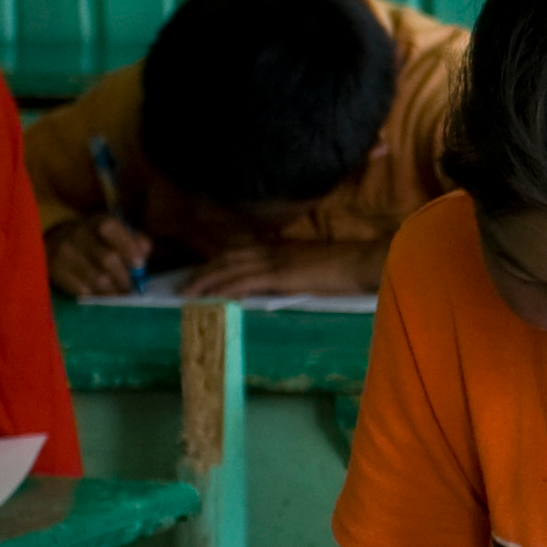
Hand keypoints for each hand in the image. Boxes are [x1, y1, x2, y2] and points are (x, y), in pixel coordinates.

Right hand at [47, 215, 155, 298]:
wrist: (57, 243)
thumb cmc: (99, 241)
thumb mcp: (119, 235)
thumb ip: (136, 242)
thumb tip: (143, 253)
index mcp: (98, 222)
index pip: (110, 227)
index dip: (127, 246)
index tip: (139, 264)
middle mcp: (78, 234)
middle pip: (107, 258)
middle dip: (124, 276)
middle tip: (130, 287)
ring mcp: (63, 253)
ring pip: (97, 279)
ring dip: (113, 290)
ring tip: (117, 292)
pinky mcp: (54, 272)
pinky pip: (82, 291)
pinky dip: (96, 296)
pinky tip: (101, 294)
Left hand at [176, 237, 386, 298]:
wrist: (365, 261)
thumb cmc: (349, 268)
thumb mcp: (315, 269)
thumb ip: (296, 274)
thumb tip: (283, 285)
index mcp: (282, 249)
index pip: (241, 252)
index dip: (218, 262)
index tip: (201, 273)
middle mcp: (274, 251)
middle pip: (229, 257)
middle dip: (204, 270)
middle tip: (181, 285)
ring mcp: (276, 261)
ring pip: (230, 267)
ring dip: (206, 279)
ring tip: (186, 292)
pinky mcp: (280, 275)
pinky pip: (245, 281)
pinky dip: (225, 288)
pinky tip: (211, 297)